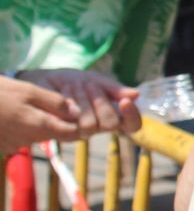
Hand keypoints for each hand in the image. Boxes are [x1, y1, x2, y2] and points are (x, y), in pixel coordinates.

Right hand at [0, 76, 87, 151]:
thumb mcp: (27, 90)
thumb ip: (54, 103)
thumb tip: (77, 113)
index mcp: (39, 125)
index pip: (71, 134)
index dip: (80, 126)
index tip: (80, 117)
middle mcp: (28, 139)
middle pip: (54, 135)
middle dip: (57, 123)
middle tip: (48, 105)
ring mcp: (13, 145)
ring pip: (36, 136)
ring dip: (36, 124)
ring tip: (21, 107)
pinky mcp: (2, 146)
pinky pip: (18, 138)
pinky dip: (19, 128)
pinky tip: (9, 115)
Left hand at [15, 69, 140, 136]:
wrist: (40, 80)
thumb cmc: (70, 81)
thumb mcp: (94, 78)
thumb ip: (114, 88)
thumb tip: (137, 95)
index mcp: (112, 114)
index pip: (132, 125)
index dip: (133, 115)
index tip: (125, 101)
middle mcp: (99, 126)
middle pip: (111, 123)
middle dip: (100, 101)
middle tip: (89, 86)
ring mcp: (80, 131)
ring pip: (91, 123)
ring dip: (82, 98)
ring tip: (72, 87)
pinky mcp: (62, 131)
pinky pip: (71, 120)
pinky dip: (69, 100)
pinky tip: (63, 92)